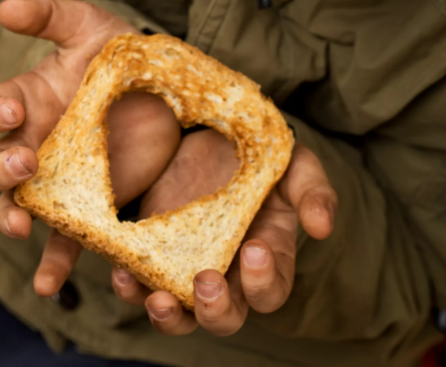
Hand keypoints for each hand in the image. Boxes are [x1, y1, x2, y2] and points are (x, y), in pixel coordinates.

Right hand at [0, 0, 180, 294]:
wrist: (165, 91)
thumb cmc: (119, 54)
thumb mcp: (90, 27)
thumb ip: (49, 15)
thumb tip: (4, 7)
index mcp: (30, 101)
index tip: (14, 108)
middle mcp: (35, 143)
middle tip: (24, 164)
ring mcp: (59, 179)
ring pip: (18, 205)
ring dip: (12, 217)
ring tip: (23, 226)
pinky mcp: (88, 206)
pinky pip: (65, 240)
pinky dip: (53, 263)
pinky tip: (50, 284)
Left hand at [111, 130, 336, 335]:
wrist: (213, 128)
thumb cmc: (261, 152)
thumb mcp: (295, 163)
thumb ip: (313, 191)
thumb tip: (322, 228)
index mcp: (268, 255)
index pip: (270, 289)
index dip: (264, 281)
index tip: (254, 249)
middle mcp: (228, 271)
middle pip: (226, 316)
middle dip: (217, 309)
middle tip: (206, 283)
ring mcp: (188, 264)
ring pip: (180, 314)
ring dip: (169, 317)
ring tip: (158, 300)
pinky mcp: (154, 250)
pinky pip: (140, 284)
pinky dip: (131, 287)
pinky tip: (123, 271)